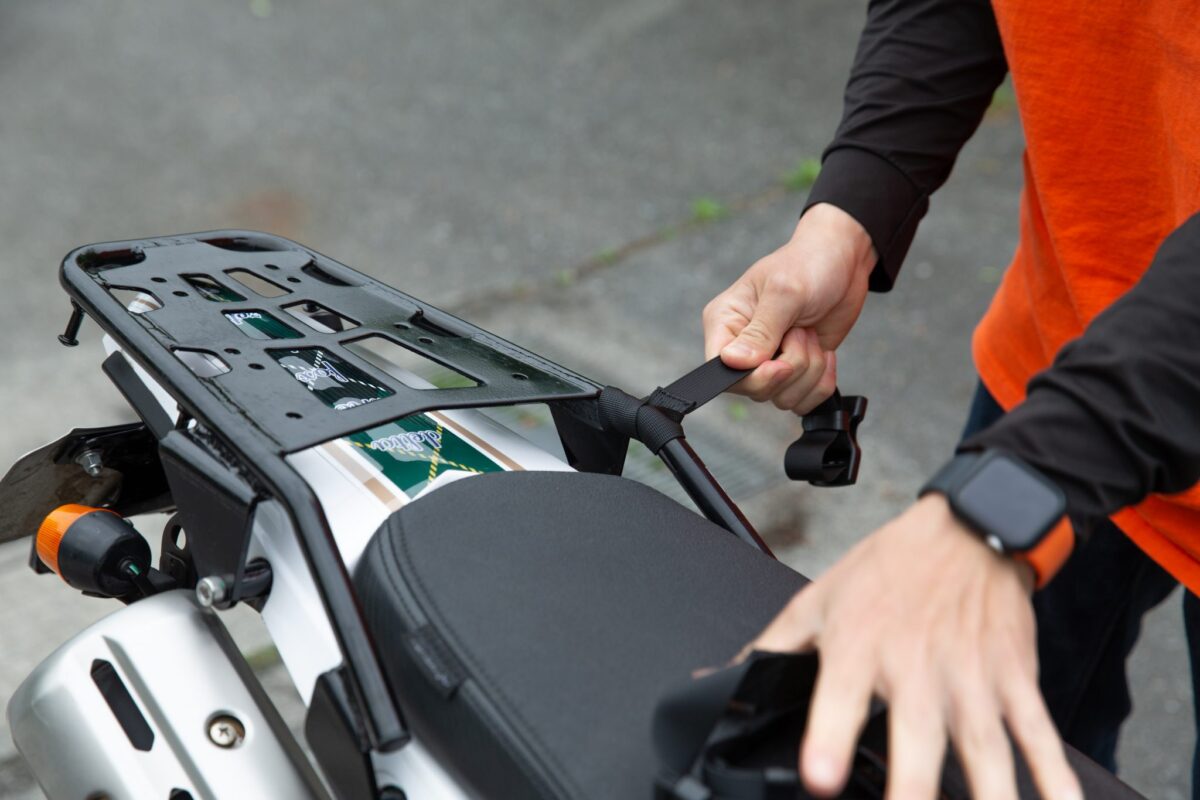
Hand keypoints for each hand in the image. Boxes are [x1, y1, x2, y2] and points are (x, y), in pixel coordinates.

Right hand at [703, 203, 874, 412]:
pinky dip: (822, 382)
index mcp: (725, 322)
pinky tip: (824, 353)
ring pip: (783, 398)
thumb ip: (760, 331)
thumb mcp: (785, 292)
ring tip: (810, 334)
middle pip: (755, 389)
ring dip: (810, 370)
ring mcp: (770, 362)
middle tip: (800, 332)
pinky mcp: (795, 373)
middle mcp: (742, 347)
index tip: (780, 363)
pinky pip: (804, 402)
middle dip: (790, 366)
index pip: (719, 369)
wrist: (844, 263)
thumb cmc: (809, 264)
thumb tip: (732, 363)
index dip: (753, 376)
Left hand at [746, 495, 1081, 799]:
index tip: (822, 778)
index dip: (829, 738)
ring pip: (984, 748)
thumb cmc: (888, 569)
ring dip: (989, 797)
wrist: (971, 528)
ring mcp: (972, 679)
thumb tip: (720, 680)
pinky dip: (1054, 777)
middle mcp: (918, 667)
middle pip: (918, 736)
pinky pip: (1039, 737)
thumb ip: (770, 647)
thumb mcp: (818, 600)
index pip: (841, 696)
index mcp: (861, 646)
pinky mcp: (1015, 682)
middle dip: (914, 789)